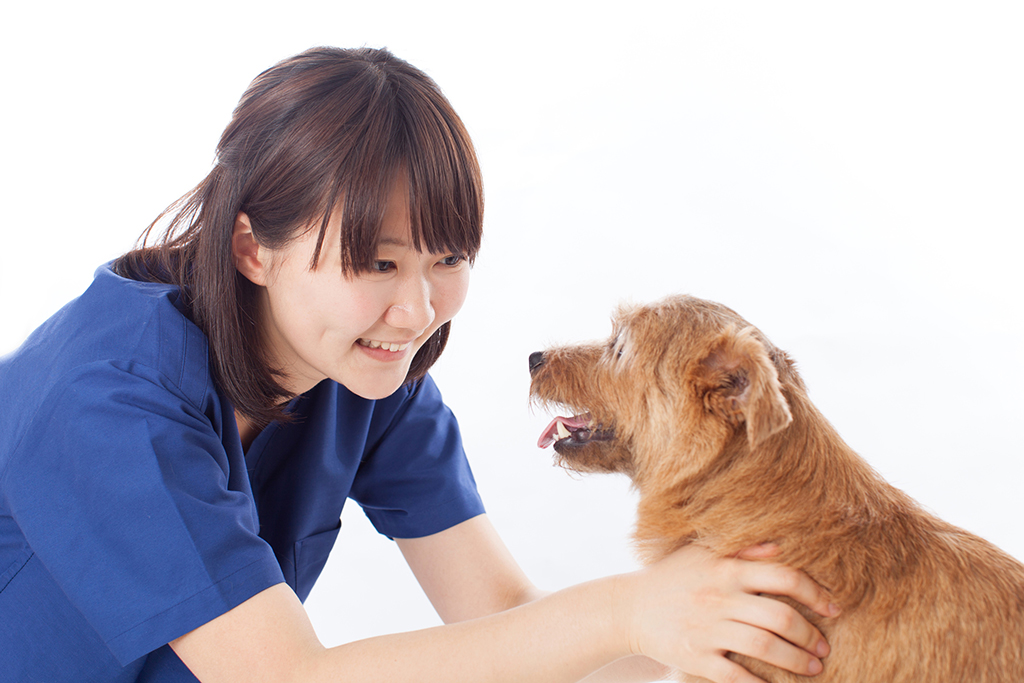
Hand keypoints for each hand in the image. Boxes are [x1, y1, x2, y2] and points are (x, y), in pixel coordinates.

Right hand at [621, 544, 835, 682]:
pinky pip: (737, 676)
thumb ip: (742, 549)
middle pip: (780, 617)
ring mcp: (707, 629)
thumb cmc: (673, 577)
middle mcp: (720, 597)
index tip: (833, 608)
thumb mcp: (702, 554)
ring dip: (797, 661)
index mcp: (726, 568)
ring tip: (812, 667)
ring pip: (765, 647)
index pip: (783, 577)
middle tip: (824, 646)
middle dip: (810, 635)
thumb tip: (781, 546)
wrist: (628, 608)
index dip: (815, 593)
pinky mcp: (695, 657)